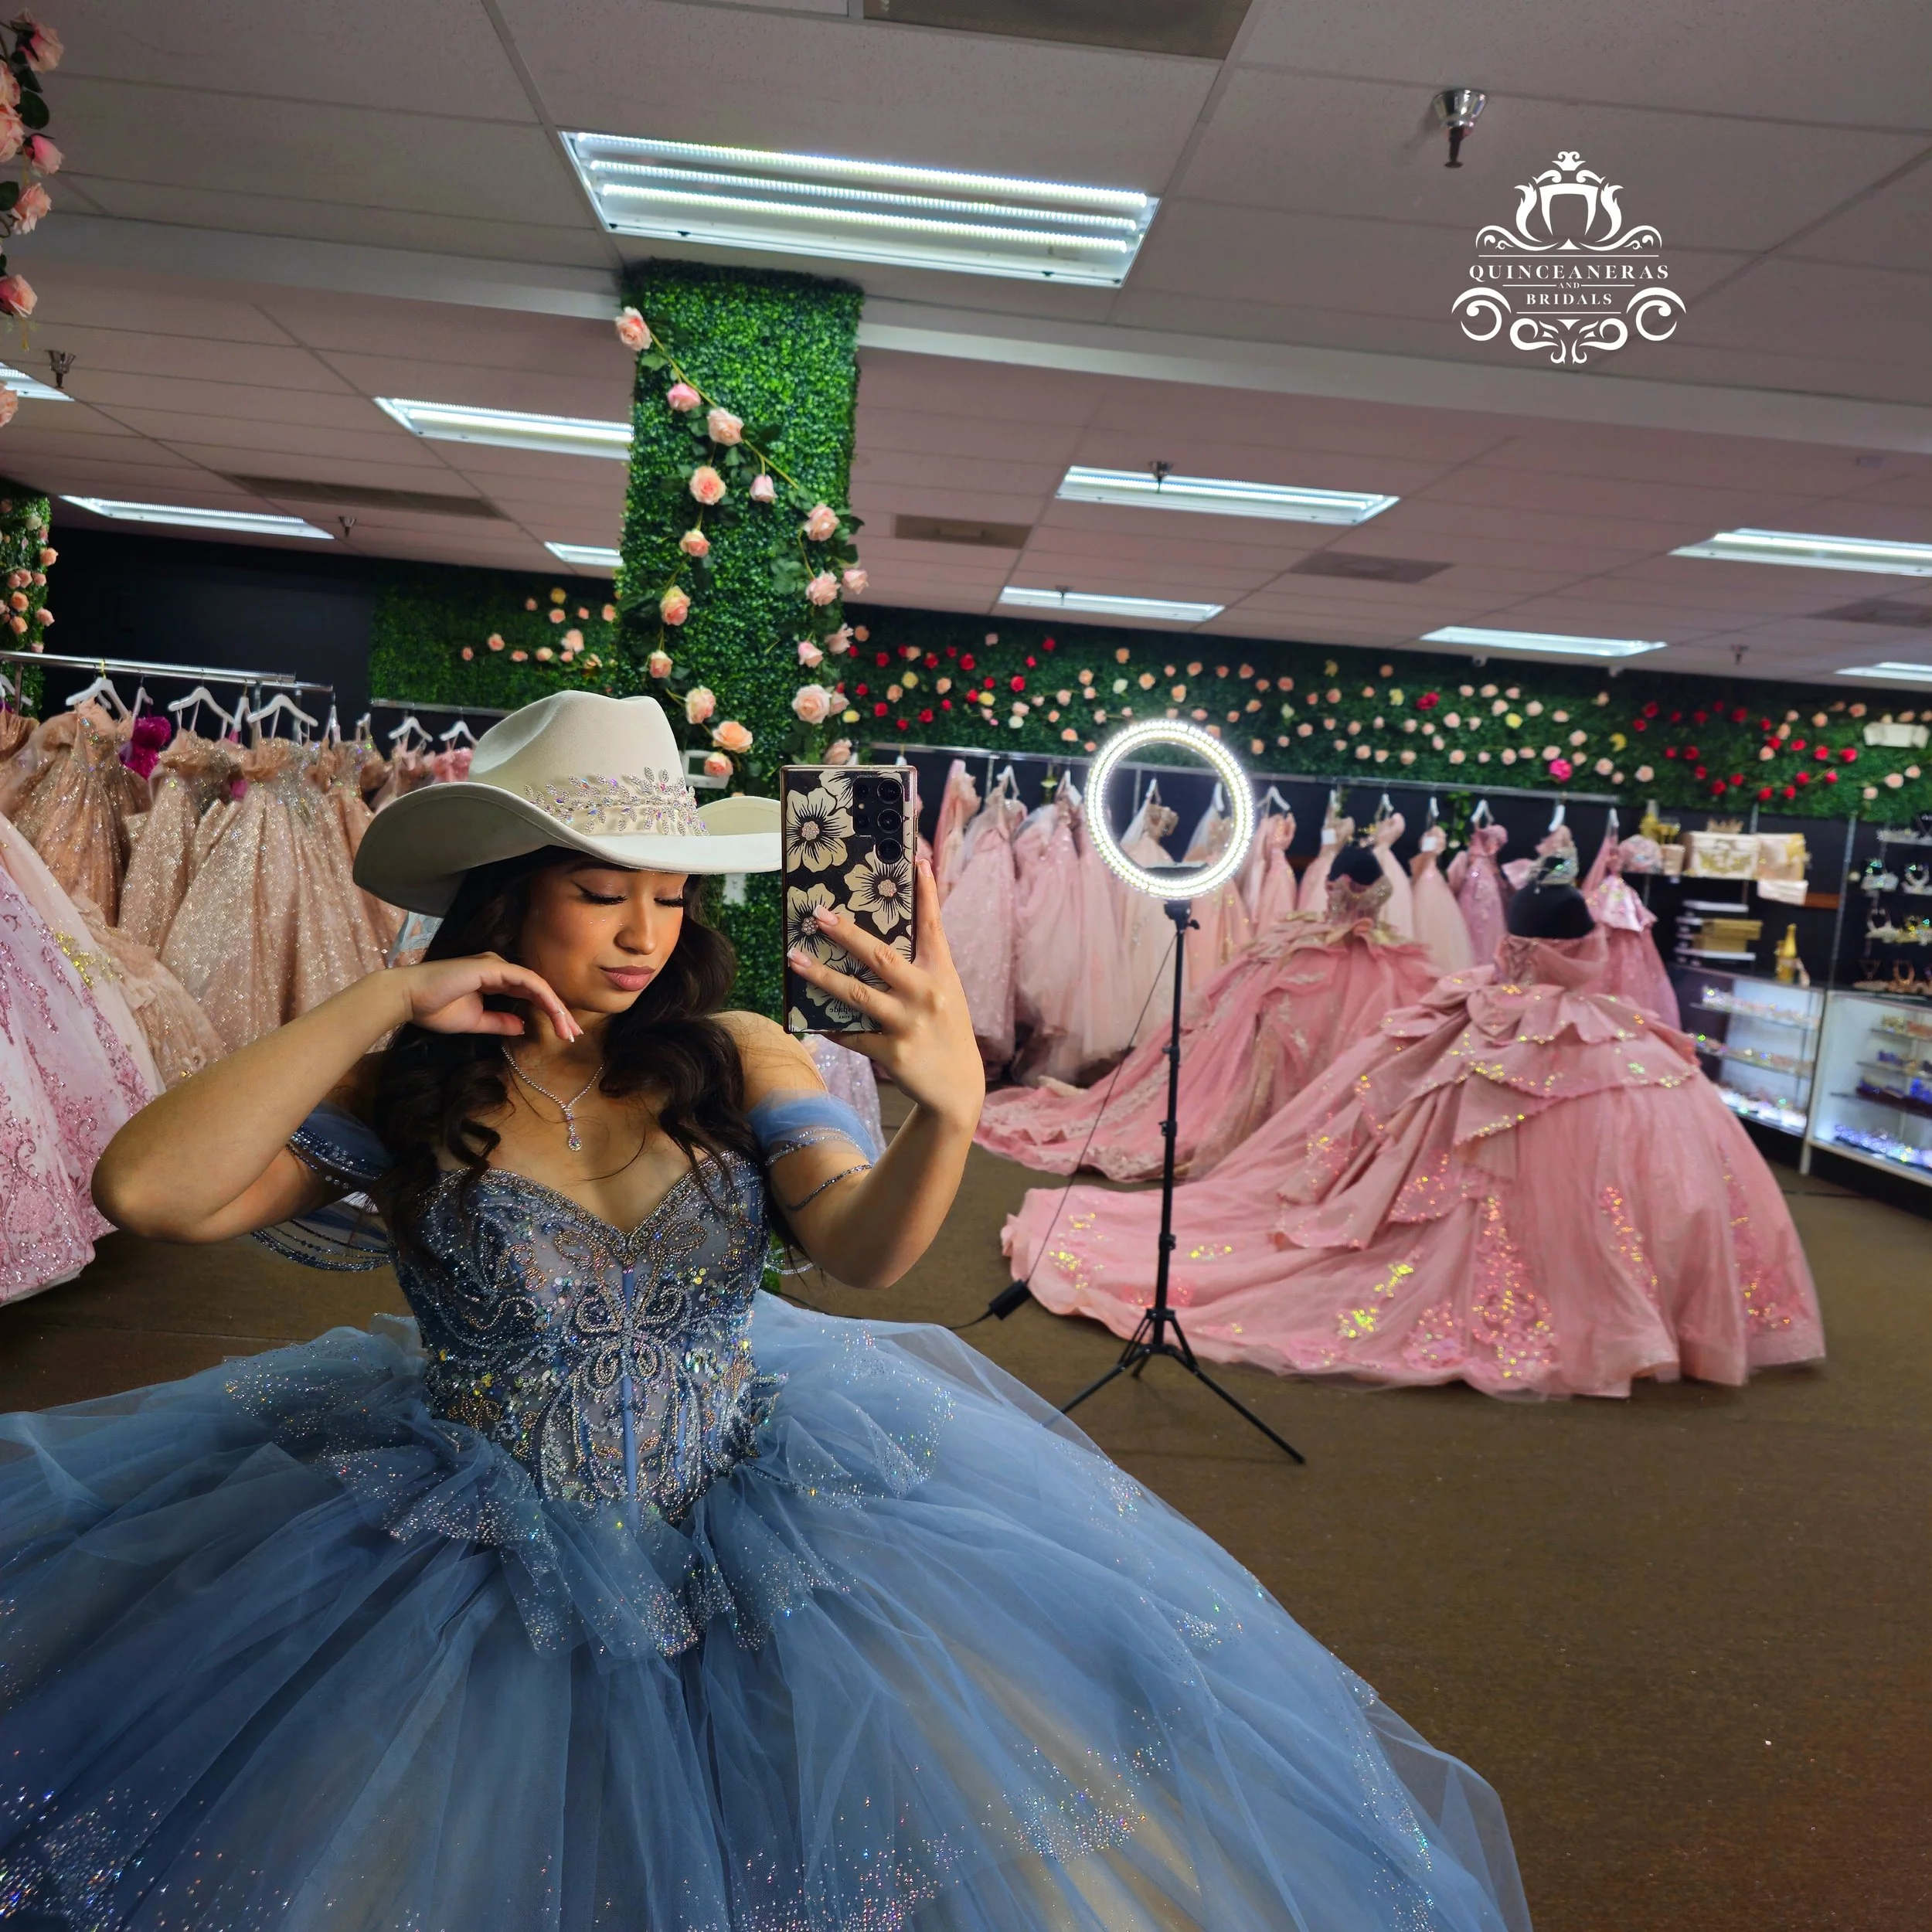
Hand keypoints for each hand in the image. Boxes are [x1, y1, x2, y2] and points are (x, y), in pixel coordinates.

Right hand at [393, 952, 582, 1040]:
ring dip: (556, 1007)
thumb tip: (522, 1027)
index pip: (530, 995)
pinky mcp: (493, 968)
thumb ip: (499, 1022)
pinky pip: (527, 980)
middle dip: (559, 1012)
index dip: (549, 1013)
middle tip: (574, 1034)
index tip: (564, 1034)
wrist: (408, 999)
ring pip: (537, 985)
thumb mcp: (475, 1022)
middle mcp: (499, 969)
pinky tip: (555, 1011)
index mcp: (494, 980)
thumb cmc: (435, 1008)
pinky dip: (543, 996)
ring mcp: (496, 966)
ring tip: (568, 1029)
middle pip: (538, 989)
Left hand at [788, 858, 982, 1127]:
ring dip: (821, 976)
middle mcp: (927, 994)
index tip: (918, 862)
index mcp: (941, 974)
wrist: (957, 1087)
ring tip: (794, 959)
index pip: (933, 927)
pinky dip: (832, 1025)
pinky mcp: (894, 1052)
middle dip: (846, 933)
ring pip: (856, 994)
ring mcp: (909, 1024)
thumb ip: (923, 967)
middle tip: (818, 915)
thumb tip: (882, 940)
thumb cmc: (946, 1031)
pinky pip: (853, 1034)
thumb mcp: (946, 993)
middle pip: (880, 956)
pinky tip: (813, 1017)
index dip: (926, 894)